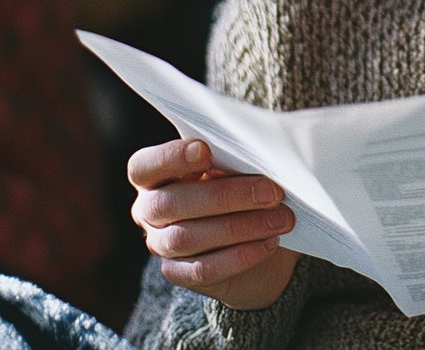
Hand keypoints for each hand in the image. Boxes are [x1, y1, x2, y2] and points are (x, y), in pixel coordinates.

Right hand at [128, 138, 298, 309]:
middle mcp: (149, 209)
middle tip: (271, 193)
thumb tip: (254, 157)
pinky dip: (239, 256)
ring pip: (188, 238)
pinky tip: (268, 243)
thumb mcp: (233, 167)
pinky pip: (202, 269)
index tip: (206, 151)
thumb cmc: (240, 184)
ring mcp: (159, 243)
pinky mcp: (177, 273)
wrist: (251, 235)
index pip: (144, 166)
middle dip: (226, 196)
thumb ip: (230, 161)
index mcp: (154, 175)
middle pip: (172, 203)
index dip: (171, 158)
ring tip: (280, 219)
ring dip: (240, 227)